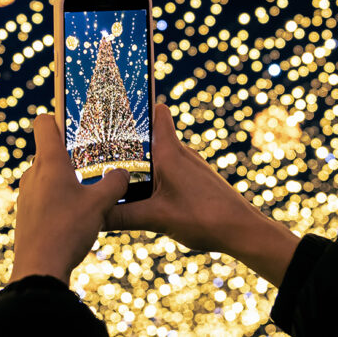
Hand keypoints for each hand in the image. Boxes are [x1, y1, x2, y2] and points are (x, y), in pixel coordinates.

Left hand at [9, 113, 128, 284]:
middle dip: (71, 153)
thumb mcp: (100, 205)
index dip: (58, 116)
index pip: (44, 122)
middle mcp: (33, 173)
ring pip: (48, 174)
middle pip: (50, 150)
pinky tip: (75, 213)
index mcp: (49, 162)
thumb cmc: (67, 230)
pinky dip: (58, 196)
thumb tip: (122, 173)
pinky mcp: (26, 211)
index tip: (76, 121)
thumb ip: (114, 183)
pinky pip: (43, 194)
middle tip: (94, 158)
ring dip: (66, 178)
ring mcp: (26, 192)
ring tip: (88, 190)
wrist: (39, 267)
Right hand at [104, 103, 299, 285]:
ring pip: (160, 156)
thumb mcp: (157, 219)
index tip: (118, 104)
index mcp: (170, 152)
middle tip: (101, 146)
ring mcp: (190, 167)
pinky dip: (155, 177)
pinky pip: (170, 170)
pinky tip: (145, 194)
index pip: (158, 113)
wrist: (244, 232)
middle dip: (128, 141)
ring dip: (141, 163)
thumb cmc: (206, 218)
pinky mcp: (196, 181)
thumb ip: (122, 217)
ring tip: (117, 175)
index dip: (139, 105)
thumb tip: (93, 216)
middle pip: (151, 136)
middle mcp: (181, 154)